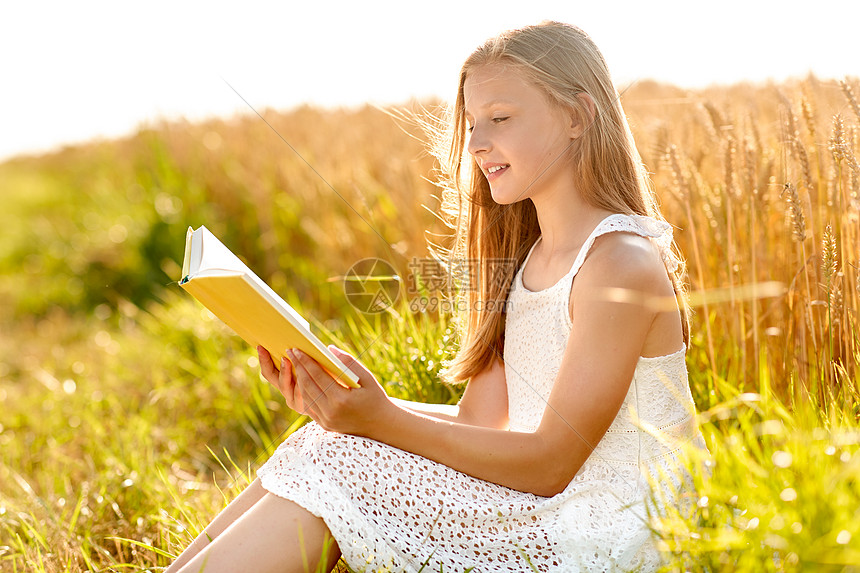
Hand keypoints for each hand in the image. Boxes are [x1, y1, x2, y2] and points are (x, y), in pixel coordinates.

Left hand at [258, 345, 390, 436]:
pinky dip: (304, 392)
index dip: (306, 361)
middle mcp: (330, 412)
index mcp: (341, 400)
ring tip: (295, 364)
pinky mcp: (324, 425)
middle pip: (307, 386)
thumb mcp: (367, 378)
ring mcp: (326, 420)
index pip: (317, 376)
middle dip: (298, 367)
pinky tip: (302, 380)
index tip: (297, 349)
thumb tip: (329, 349)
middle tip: (291, 352)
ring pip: (305, 396)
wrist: (381, 425)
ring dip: (298, 379)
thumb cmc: (375, 398)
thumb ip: (348, 362)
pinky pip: (309, 406)